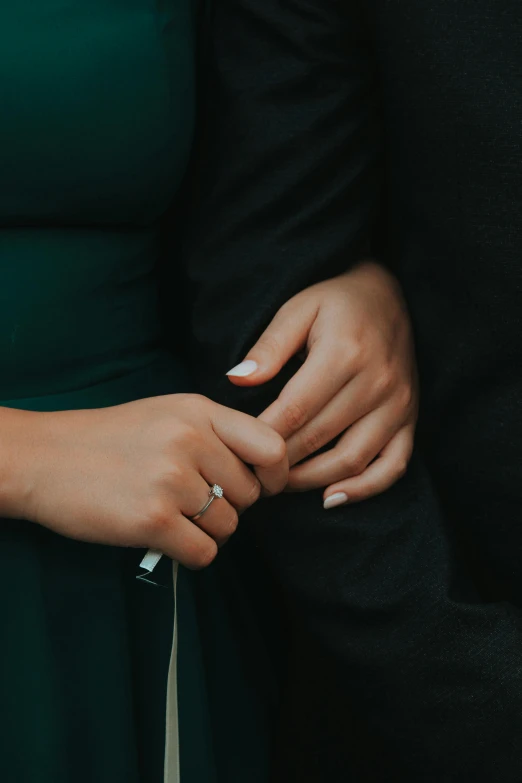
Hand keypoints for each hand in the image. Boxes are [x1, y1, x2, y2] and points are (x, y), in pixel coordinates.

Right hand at [5, 395, 286, 568]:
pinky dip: (190, 554)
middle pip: (250, 494)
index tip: (263, 487)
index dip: (275, 475)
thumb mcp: (167, 413)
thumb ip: (216, 432)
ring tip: (173, 517)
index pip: (272, 446)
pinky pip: (204, 552)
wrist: (44, 458)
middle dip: (230, 505)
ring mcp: (172, 479)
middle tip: (195, 503)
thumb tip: (264, 471)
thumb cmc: (109, 439)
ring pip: (229, 526)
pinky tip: (166, 539)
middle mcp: (191, 440)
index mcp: (199, 410)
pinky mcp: (153, 519)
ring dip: (208, 531)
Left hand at [226, 261, 417, 507]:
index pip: (294, 410)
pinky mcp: (410, 418)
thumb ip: (268, 347)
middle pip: (318, 438)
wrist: (387, 294)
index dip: (263, 437)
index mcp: (344, 353)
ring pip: (352, 459)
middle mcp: (376, 381)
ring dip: (312, 480)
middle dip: (280, 461)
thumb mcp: (297, 310)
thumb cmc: (334, 301)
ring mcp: (398, 404)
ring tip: (281, 484)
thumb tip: (236, 381)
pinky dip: (364, 488)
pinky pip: (393, 465)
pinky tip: (331, 496)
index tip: (238, 450)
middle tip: (252, 473)